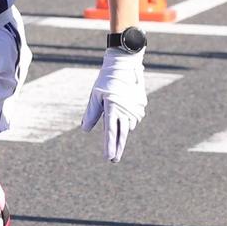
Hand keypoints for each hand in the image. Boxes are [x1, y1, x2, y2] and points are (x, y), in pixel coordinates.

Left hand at [81, 48, 146, 162]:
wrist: (125, 65)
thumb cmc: (106, 80)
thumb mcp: (95, 96)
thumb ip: (91, 114)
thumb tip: (85, 130)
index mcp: (113, 108)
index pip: (110, 132)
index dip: (109, 146)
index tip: (109, 157)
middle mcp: (126, 111)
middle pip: (122, 135)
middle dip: (117, 148)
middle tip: (113, 161)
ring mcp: (135, 109)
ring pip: (127, 126)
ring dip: (121, 130)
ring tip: (114, 113)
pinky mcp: (141, 106)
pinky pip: (133, 117)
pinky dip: (127, 118)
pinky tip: (123, 108)